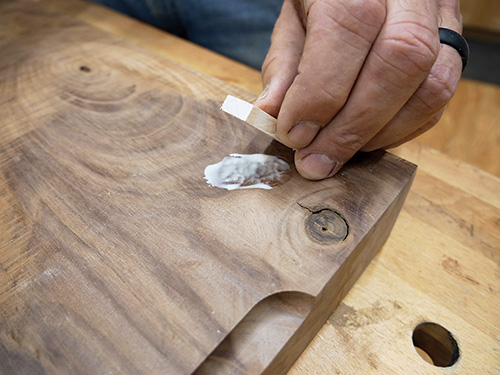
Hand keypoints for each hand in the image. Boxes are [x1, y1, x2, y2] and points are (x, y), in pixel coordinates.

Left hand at [255, 0, 462, 179]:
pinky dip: (402, 130)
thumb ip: (284, 64)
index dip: (320, 93)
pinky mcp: (453, 43)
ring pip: (431, 85)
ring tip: (340, 153)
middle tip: (317, 161)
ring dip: (380, 134)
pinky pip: (441, 97)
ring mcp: (441, 16)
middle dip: (352, 126)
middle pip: (399, 61)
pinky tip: (368, 138)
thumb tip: (273, 115)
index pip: (349, 30)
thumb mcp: (293, 19)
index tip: (294, 134)